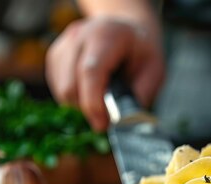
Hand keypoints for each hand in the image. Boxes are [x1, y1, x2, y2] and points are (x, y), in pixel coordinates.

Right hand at [46, 17, 164, 130]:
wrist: (127, 31)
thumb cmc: (142, 53)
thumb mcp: (155, 70)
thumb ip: (141, 93)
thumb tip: (124, 120)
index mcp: (107, 35)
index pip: (91, 71)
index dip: (94, 102)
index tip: (103, 125)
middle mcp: (80, 35)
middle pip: (70, 84)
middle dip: (88, 109)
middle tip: (107, 121)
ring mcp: (65, 44)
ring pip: (61, 89)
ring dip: (80, 105)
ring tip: (102, 103)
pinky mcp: (56, 55)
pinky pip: (57, 87)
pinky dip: (73, 99)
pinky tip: (91, 93)